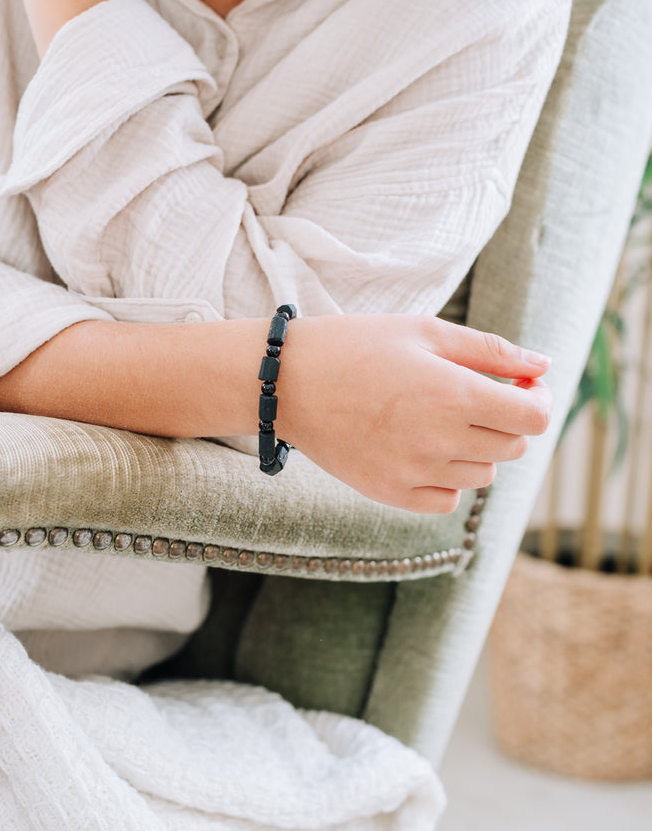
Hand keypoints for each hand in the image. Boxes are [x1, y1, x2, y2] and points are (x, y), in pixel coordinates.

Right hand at [280, 315, 551, 512]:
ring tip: (442, 419)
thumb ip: (491, 350)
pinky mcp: (390, 493)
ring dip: (479, 449)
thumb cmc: (357, 346)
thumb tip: (543, 366)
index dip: (538, 400)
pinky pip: (447, 498)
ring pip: (483, 475)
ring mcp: (414, 472)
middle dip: (508, 420)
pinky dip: (449, 478)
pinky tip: (425, 448)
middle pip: (513, 447)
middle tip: (478, 396)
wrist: (286, 382)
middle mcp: (440, 440)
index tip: (522, 386)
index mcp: (454, 394)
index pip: (533, 418)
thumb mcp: (425, 331)